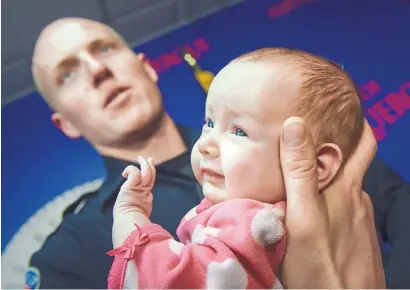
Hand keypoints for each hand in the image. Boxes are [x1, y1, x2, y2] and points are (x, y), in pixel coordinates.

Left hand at [113, 156, 155, 218]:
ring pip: (146, 171)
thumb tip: (137, 223)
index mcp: (146, 199)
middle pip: (151, 175)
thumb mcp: (135, 216)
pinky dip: (130, 170)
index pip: (149, 185)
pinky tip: (124, 174)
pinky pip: (134, 172)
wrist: (129, 224)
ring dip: (144, 163)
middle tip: (149, 159)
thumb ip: (137, 213)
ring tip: (140, 158)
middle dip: (150, 167)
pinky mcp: (133, 186)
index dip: (149, 177)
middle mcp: (145, 192)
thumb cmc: (129, 224)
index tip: (148, 172)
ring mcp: (140, 189)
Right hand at [279, 117, 384, 288]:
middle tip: (318, 136)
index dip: (358, 125)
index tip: (345, 110)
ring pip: (347, 189)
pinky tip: (316, 211)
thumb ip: (298, 171)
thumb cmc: (319, 264)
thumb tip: (295, 123)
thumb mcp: (301, 215)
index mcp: (346, 189)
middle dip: (340, 147)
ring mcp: (361, 222)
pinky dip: (331, 201)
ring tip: (306, 172)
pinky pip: (346, 211)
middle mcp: (359, 201)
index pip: (362, 145)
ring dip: (331, 176)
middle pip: (353, 165)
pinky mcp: (358, 239)